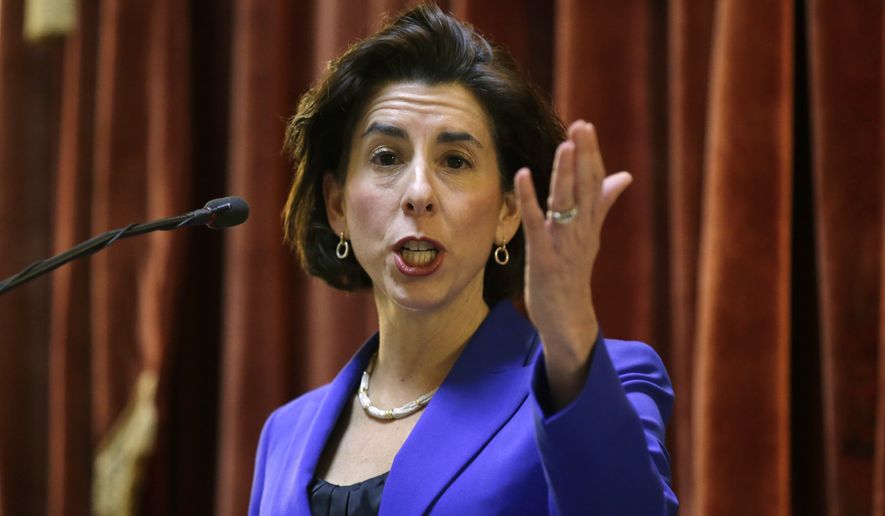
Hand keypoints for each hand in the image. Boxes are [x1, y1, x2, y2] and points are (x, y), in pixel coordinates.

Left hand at [515, 121, 631, 408]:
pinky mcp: (543, 257)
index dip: (591, 155)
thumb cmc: (573, 274)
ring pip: (566, 203)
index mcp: (591, 224)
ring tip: (565, 145)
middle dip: (583, 157)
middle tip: (581, 126)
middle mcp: (581, 231)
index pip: (595, 183)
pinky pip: (536, 223)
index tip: (586, 127)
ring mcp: (563, 244)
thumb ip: (603, 204)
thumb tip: (625, 176)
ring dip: (565, 174)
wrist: (568, 317)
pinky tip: (524, 174)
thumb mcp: (590, 235)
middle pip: (585, 188)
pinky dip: (529, 198)